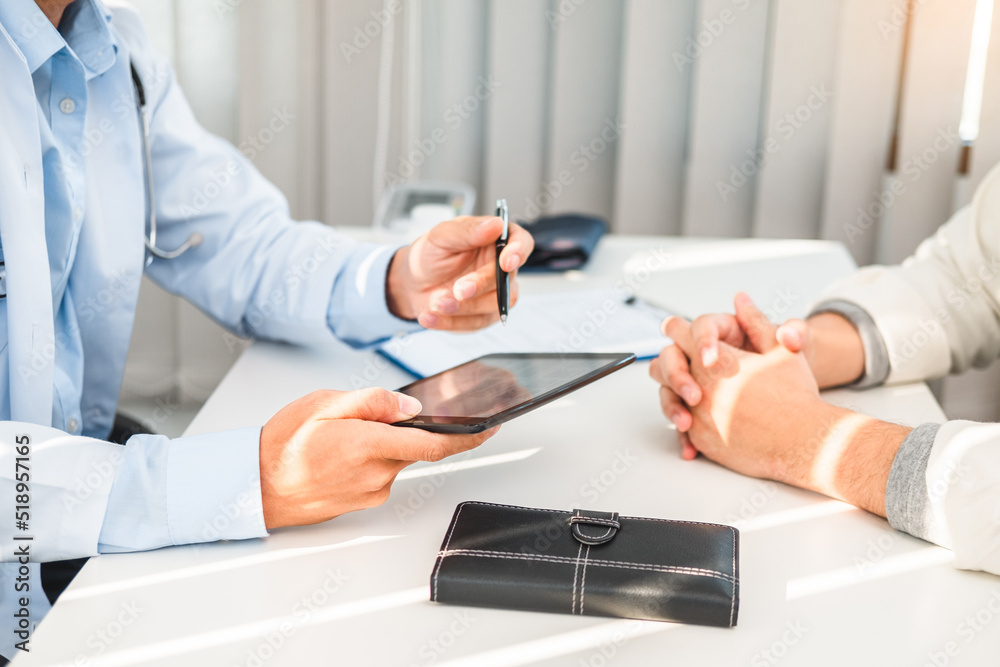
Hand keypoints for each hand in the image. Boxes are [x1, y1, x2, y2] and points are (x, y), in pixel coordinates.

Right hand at [259, 387, 496, 527]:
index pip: (434, 444)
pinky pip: (383, 472)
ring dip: (383, 443)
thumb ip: (373, 402)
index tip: (493, 426)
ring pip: (397, 458)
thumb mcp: (324, 404)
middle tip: (372, 417)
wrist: (256, 488)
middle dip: (407, 429)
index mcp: (368, 445)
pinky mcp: (365, 501)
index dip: (470, 436)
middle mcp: (377, 474)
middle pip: (415, 447)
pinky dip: (373, 457)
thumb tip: (411, 406)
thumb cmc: (282, 444)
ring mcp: (372, 492)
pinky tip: (341, 452)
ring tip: (341, 435)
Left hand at [386, 216, 533, 330]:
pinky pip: (475, 323)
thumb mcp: (441, 236)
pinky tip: (430, 316)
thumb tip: (495, 225)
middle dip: (481, 285)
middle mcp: (500, 268)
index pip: (521, 242)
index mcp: (495, 241)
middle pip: (507, 280)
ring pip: (495, 306)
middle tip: (458, 289)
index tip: (506, 262)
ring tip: (436, 302)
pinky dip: (451, 322)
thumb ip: (467, 231)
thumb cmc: (430, 254)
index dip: (519, 252)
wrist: (412, 283)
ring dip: (465, 307)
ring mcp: (494, 294)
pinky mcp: (483, 316)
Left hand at [650, 296, 909, 515]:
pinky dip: (688, 419)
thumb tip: (740, 298)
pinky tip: (697, 416)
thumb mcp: (780, 350)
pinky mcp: (702, 439)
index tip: (673, 327)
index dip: (678, 328)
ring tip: (684, 389)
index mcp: (717, 358)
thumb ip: (755, 322)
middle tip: (673, 358)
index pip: (682, 335)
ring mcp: (698, 414)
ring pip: (670, 396)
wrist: (803, 441)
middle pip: (667, 365)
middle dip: (670, 360)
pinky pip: (683, 425)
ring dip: (674, 390)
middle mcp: (701, 385)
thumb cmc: (795, 393)